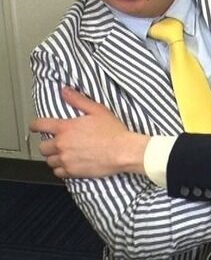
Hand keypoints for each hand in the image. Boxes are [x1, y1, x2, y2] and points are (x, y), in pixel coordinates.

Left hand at [29, 87, 148, 178]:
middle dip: (48, 143)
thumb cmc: (113, 132)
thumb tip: (65, 91)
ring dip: (54, 156)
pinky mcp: (72, 172)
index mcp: (65, 128)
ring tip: (63, 153)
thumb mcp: (97, 110)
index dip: (34, 125)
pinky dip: (60, 168)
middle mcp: (62, 144)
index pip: (40, 125)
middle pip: (42, 146)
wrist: (122, 151)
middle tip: (57, 142)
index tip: (34, 127)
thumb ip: (78, 100)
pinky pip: (57, 172)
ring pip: (49, 160)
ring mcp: (66, 159)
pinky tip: (68, 164)